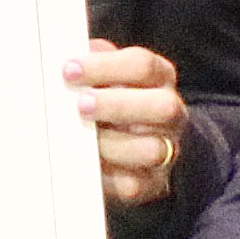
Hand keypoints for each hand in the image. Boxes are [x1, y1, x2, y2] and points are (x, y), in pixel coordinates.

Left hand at [69, 40, 187, 207]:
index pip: (143, 65)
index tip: (69, 70)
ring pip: (152, 149)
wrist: (145, 146)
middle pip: (163, 106)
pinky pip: (134, 184)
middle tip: (80, 104)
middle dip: (117, 105)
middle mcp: (171, 113)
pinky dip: (107, 177)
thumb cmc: (116, 100)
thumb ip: (94, 62)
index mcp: (160, 78)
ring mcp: (167, 149)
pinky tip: (84, 165)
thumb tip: (68, 54)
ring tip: (79, 138)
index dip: (105, 66)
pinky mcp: (152, 182)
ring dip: (112, 143)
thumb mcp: (109, 75)